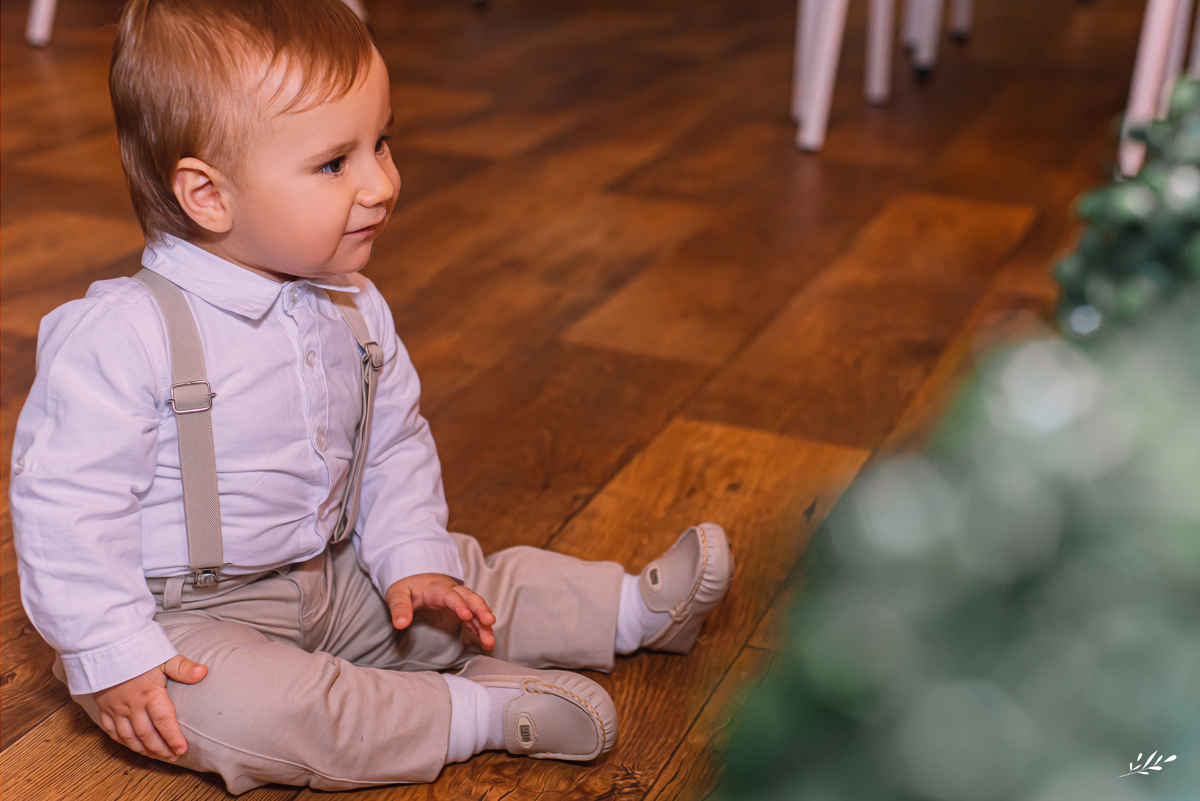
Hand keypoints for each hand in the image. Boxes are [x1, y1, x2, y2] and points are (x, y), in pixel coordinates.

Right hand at [93, 654, 207, 760]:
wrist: (103, 645)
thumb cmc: (136, 649)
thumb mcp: (163, 655)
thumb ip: (182, 667)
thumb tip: (203, 673)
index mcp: (149, 693)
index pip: (163, 721)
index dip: (173, 737)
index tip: (182, 750)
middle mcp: (131, 705)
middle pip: (146, 734)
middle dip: (160, 748)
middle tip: (173, 757)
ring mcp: (116, 708)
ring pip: (128, 736)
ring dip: (143, 749)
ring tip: (156, 756)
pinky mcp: (103, 707)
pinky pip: (111, 731)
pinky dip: (122, 741)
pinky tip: (132, 746)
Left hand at [386, 573, 495, 649]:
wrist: (414, 578)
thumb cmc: (406, 587)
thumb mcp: (397, 594)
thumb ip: (399, 608)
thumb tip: (400, 624)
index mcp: (436, 589)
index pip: (450, 595)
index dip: (459, 604)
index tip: (466, 615)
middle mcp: (452, 593)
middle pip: (470, 598)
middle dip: (481, 609)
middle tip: (489, 621)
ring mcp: (458, 601)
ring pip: (475, 609)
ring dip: (484, 623)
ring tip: (490, 640)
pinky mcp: (460, 611)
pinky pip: (473, 619)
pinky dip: (481, 629)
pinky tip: (487, 641)